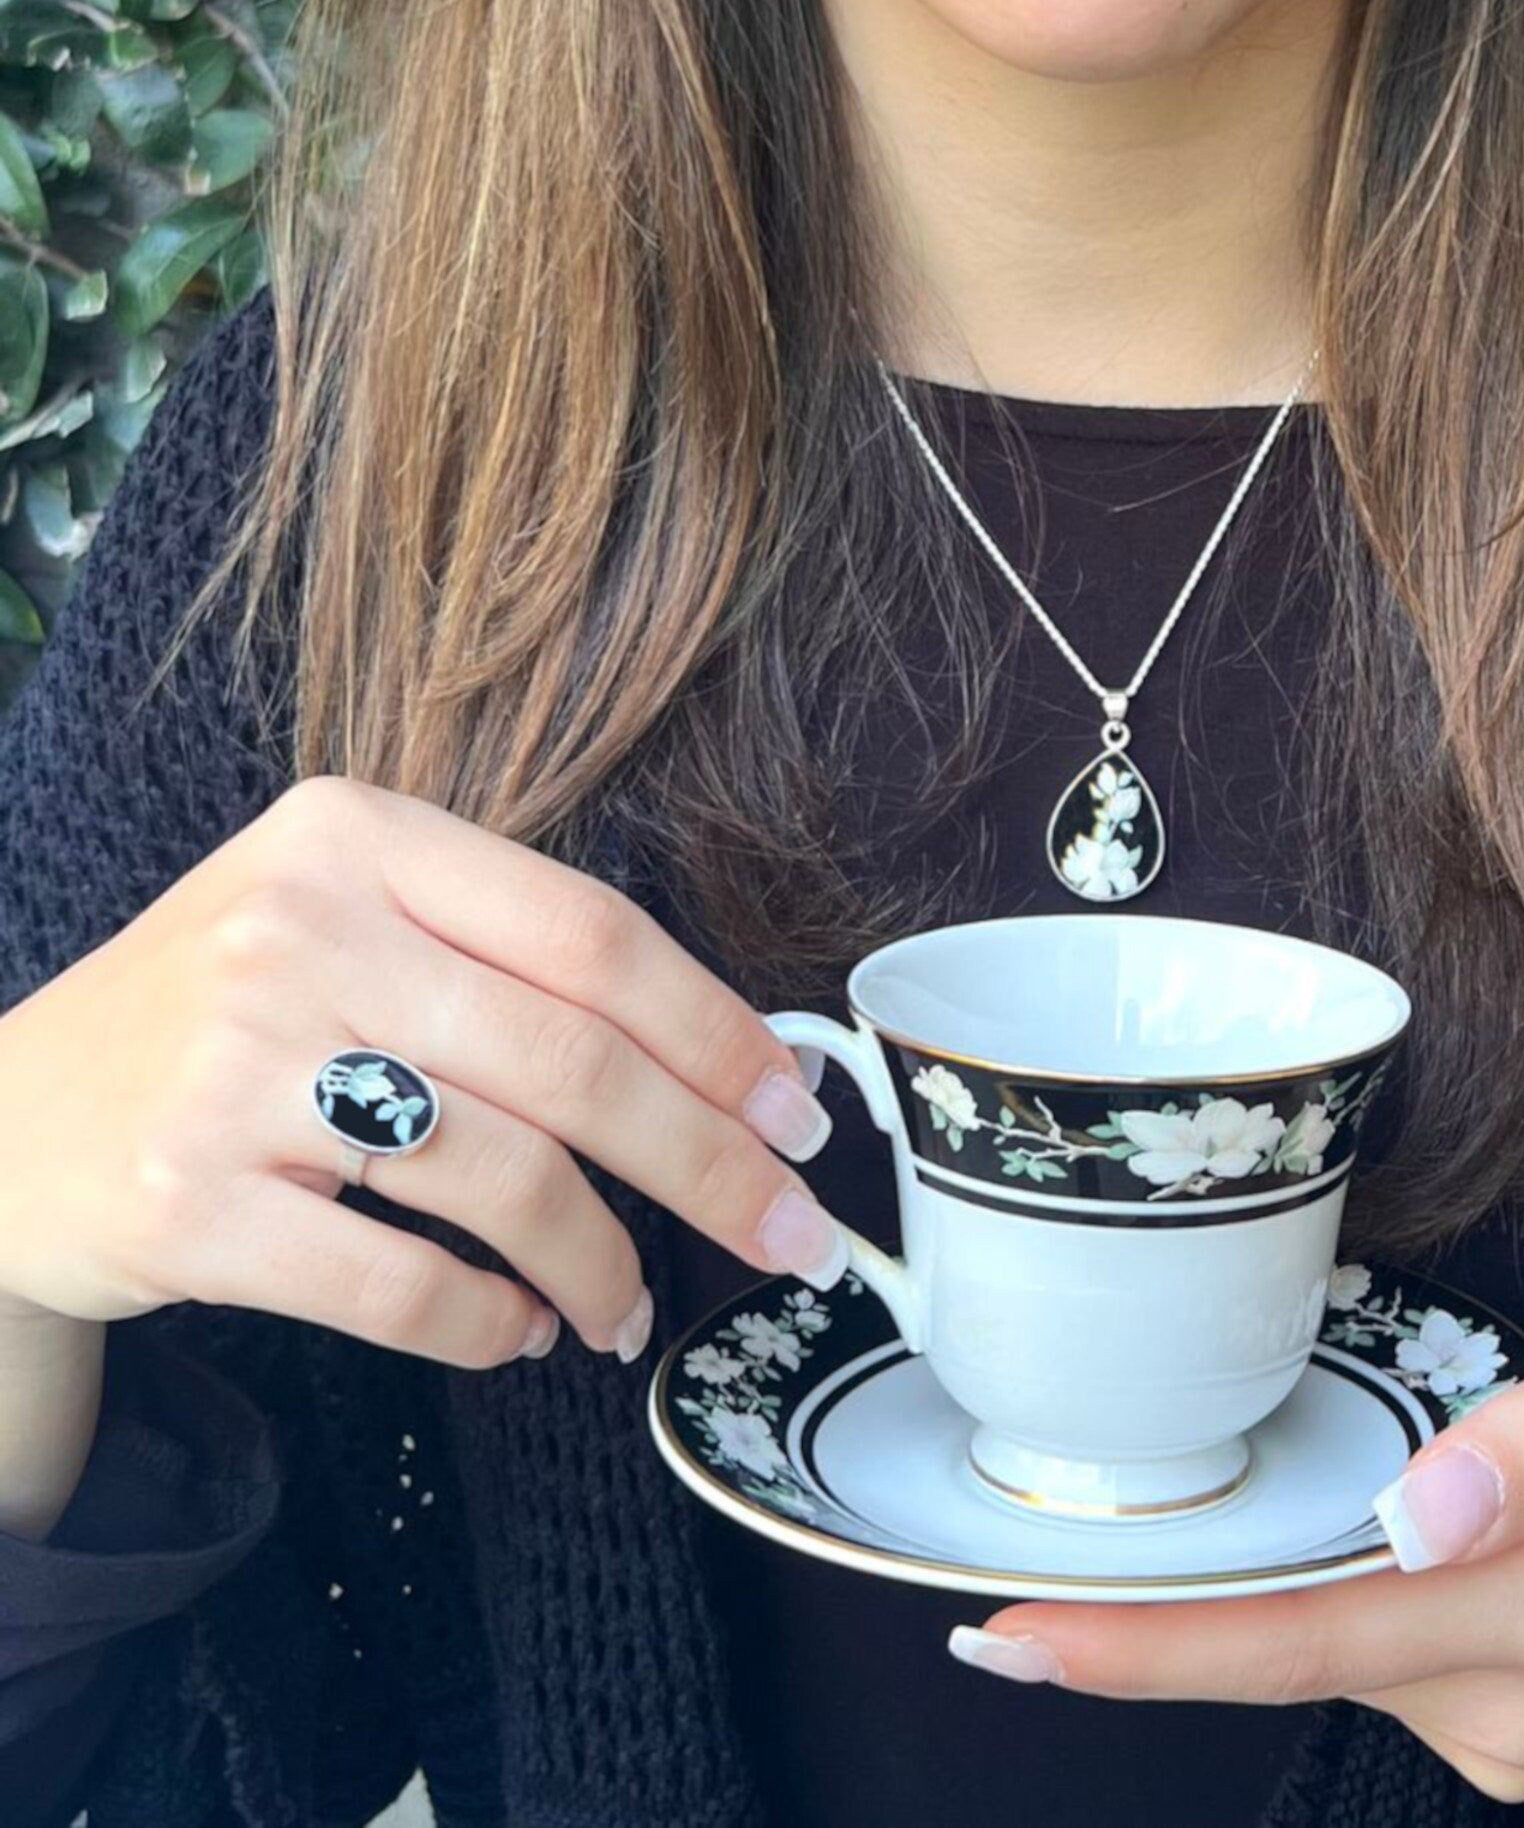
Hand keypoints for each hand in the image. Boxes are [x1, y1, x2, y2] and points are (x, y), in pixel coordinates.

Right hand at [0, 775, 846, 1367]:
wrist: (2, 1121)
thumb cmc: (228, 1017)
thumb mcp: (345, 923)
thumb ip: (509, 961)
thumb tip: (725, 1068)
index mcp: (357, 839)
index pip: (594, 935)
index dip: (720, 1032)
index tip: (799, 1111)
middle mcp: (296, 932)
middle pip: (574, 1060)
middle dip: (711, 1163)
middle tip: (791, 1236)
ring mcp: (232, 1069)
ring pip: (503, 1177)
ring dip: (604, 1262)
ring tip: (628, 1307)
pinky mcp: (188, 1206)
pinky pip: (401, 1287)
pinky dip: (491, 1325)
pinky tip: (522, 1329)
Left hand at [947, 1302, 1523, 1804]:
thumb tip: (1425, 1511)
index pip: (1298, 1637)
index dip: (1148, 1645)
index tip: (1011, 1636)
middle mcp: (1516, 1701)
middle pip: (1288, 1660)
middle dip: (1149, 1637)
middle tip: (1008, 1601)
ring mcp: (1520, 1734)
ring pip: (1334, 1659)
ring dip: (1252, 1605)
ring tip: (1178, 1535)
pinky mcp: (1518, 1732)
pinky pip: (1382, 1665)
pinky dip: (1326, 1610)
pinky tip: (1315, 1549)